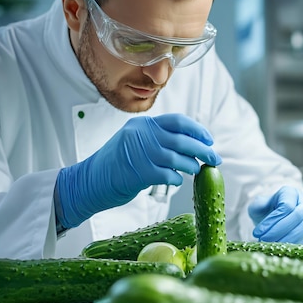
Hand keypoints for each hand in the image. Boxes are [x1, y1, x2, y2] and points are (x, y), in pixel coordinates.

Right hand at [55, 114, 221, 227]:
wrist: (88, 181)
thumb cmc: (115, 164)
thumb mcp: (134, 141)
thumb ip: (157, 139)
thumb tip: (190, 144)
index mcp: (143, 124)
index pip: (178, 121)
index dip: (197, 130)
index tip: (209, 140)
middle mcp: (143, 134)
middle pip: (183, 140)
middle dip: (203, 149)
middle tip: (214, 159)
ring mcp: (141, 152)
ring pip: (178, 158)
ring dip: (192, 166)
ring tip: (196, 171)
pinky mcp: (140, 172)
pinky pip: (169, 175)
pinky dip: (177, 178)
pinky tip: (177, 181)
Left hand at [247, 186, 302, 244]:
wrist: (274, 215)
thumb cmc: (266, 209)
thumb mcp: (258, 205)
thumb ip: (258, 209)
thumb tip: (262, 226)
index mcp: (291, 192)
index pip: (286, 206)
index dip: (272, 220)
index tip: (257, 232)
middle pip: (297, 216)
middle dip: (279, 231)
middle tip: (264, 240)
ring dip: (287, 240)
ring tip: (271, 246)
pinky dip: (293, 245)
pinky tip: (280, 249)